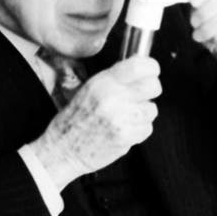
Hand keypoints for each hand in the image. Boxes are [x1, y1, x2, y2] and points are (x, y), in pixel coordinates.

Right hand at [30, 57, 160, 187]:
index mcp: (103, 82)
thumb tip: (141, 70)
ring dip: (143, 113)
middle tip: (142, 95)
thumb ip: (115, 79)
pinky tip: (124, 130)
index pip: (139, 66)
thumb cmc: (75, 119)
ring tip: (126, 117)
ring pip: (152, 109)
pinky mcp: (126, 137)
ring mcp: (120, 118)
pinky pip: (147, 128)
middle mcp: (113, 97)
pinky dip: (139, 130)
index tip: (152, 71)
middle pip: (153, 86)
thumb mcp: (90, 89)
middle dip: (151, 90)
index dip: (151, 67)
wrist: (63, 149)